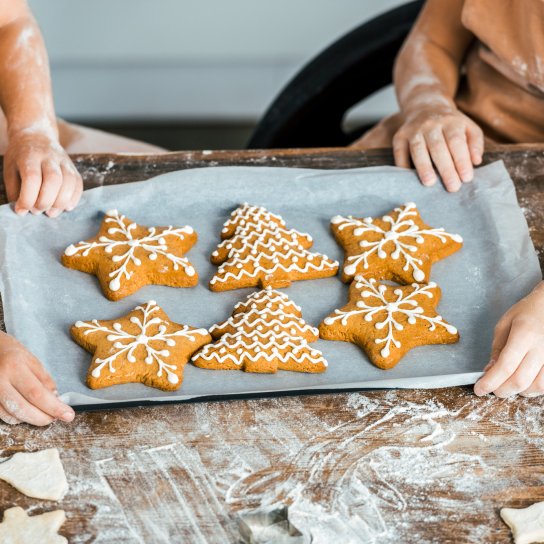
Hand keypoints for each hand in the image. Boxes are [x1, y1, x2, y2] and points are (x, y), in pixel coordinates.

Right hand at [0, 331, 74, 424]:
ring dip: (31, 419)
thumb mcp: (32, 360)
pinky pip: (2, 416)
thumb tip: (56, 399)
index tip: (68, 415)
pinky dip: (17, 418)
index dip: (54, 407)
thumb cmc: (12, 354)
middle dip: (43, 417)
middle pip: (24, 407)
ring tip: (44, 415)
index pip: (37, 393)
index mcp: (15, 367)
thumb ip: (44, 380)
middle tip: (57, 418)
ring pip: (12, 415)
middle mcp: (0, 380)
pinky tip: (27, 413)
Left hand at [3, 129, 82, 216]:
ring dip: (61, 202)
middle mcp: (49, 157)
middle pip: (53, 180)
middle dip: (46, 201)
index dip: (27, 198)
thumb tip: (23, 211)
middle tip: (38, 211)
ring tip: (51, 213)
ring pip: (69, 183)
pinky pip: (78, 184)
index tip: (22, 210)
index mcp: (29, 156)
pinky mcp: (73, 168)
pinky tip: (66, 207)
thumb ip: (15, 190)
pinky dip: (74, 198)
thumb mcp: (10, 169)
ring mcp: (64, 161)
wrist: (37, 136)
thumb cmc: (21, 156)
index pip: (32, 178)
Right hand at [392, 105, 483, 191]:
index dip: (462, 160)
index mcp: (451, 121)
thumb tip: (476, 162)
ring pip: (418, 149)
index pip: (456, 141)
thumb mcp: (468, 127)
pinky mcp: (399, 136)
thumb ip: (475, 144)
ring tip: (430, 183)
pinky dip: (403, 164)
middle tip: (452, 187)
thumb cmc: (450, 125)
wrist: (425, 107)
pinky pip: (400, 152)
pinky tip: (409, 177)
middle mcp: (431, 124)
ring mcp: (413, 130)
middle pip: (438, 147)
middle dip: (446, 168)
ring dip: (424, 167)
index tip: (466, 178)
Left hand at [474, 282, 543, 397]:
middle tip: (492, 389)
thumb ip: (497, 348)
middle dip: (501, 390)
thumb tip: (489, 371)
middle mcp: (542, 348)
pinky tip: (525, 382)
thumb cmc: (528, 311)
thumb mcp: (505, 324)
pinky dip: (534, 388)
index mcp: (524, 335)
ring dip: (519, 391)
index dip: (490, 382)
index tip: (479, 389)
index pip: (505, 366)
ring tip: (508, 384)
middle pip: (520, 381)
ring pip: (537, 387)